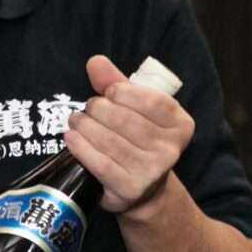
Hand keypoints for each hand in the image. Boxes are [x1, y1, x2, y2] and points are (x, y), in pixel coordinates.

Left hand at [66, 55, 196, 214]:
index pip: (152, 101)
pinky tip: (71, 138)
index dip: (123, 93)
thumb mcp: (134, 108)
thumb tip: (95, 62)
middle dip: (98, 109)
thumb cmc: (137, 139)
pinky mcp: (130, 189)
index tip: (108, 93)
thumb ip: (117, 83)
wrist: (143, 189)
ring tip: (76, 121)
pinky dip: (81, 147)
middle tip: (88, 109)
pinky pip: (100, 163)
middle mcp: (171, 150)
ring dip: (85, 126)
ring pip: (110, 140)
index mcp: (180, 125)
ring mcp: (152, 172)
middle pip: (126, 120)